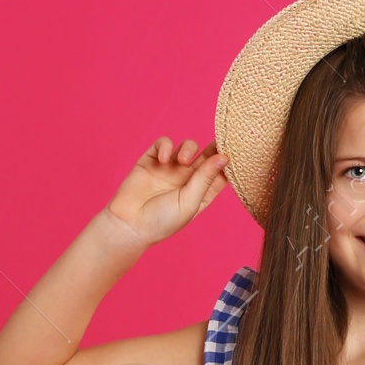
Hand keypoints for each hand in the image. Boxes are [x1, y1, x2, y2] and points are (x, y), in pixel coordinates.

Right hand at [105, 135, 228, 247]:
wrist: (129, 224)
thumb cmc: (162, 221)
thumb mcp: (189, 201)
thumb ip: (205, 178)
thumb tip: (224, 157)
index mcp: (200, 193)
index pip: (219, 174)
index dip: (227, 163)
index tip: (235, 154)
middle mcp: (186, 179)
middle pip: (206, 157)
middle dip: (214, 147)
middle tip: (220, 140)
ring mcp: (169, 168)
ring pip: (186, 147)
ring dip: (188, 148)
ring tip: (183, 161)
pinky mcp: (151, 160)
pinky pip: (163, 144)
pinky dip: (165, 146)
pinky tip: (164, 159)